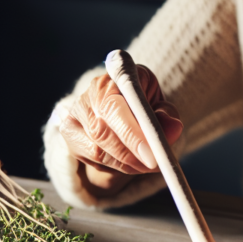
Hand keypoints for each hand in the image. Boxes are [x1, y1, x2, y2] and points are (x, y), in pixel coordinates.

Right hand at [58, 65, 182, 196]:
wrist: (123, 112)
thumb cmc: (145, 105)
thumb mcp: (161, 105)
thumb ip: (166, 115)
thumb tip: (173, 127)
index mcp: (118, 75)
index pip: (118, 103)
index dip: (133, 130)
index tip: (152, 150)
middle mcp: (92, 90)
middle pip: (104, 126)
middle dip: (131, 150)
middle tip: (154, 164)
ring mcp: (76, 111)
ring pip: (97, 146)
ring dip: (126, 162)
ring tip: (148, 166)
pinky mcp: (69, 132)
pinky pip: (91, 156)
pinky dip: (115, 166)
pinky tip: (132, 166)